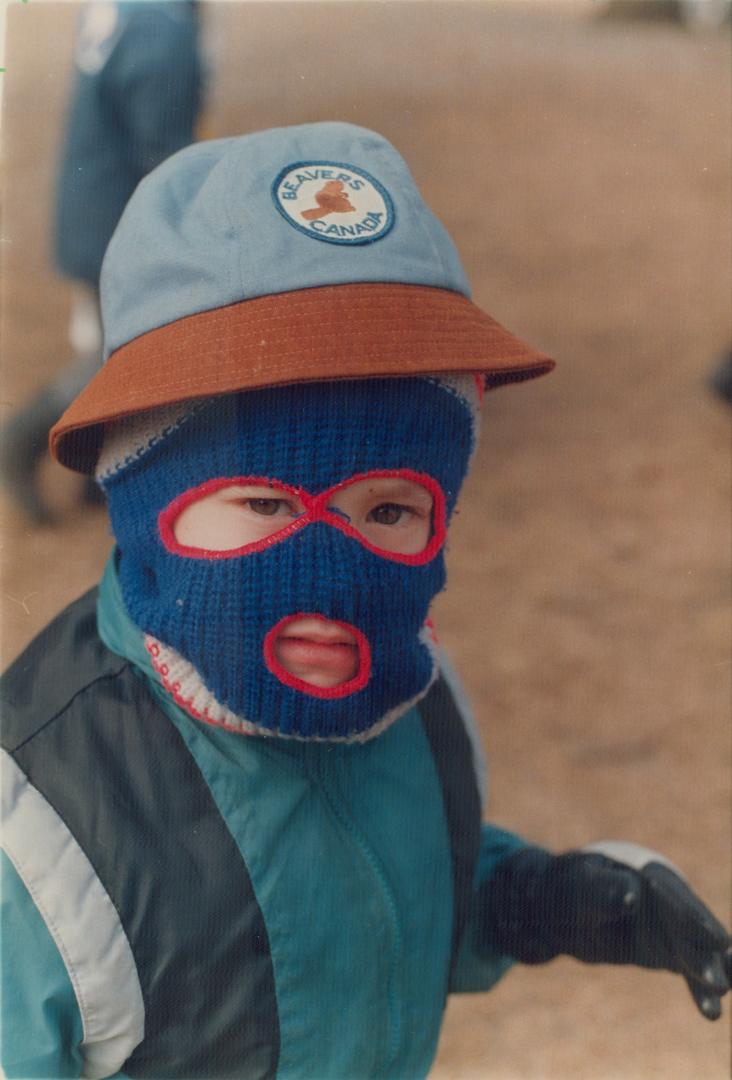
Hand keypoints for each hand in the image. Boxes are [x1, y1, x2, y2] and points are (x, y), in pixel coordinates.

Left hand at [480, 843, 731, 1018]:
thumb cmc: (566, 888)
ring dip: (708, 974)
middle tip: (721, 982)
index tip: (718, 942)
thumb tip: (633, 896)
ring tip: (716, 1003)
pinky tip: (711, 1011)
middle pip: (692, 927)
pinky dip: (698, 988)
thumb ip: (604, 890)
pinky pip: (687, 969)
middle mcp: (667, 897)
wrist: (554, 908)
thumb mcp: (580, 886)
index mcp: (648, 871)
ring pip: (696, 950)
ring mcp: (669, 924)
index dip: (694, 920)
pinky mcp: (666, 948)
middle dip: (705, 953)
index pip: (674, 898)